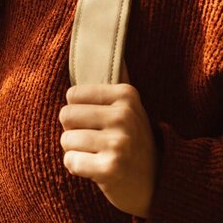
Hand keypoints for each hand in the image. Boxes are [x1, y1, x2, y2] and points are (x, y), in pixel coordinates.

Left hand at [59, 83, 158, 217]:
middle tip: (97, 142)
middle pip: (65, 115)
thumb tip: (113, 38)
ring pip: (66, 140)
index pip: (72, 95)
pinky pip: (70, 161)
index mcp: (126, 95)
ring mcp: (119, 142)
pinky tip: (95, 170)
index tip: (99, 123)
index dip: (79, 112)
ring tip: (98, 155)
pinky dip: (76, 167)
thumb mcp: (129, 107)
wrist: (157, 184)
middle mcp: (125, 116)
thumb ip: (117, 76)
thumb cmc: (132, 141)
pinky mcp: (111, 168)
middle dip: (74, 131)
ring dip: (75, 151)